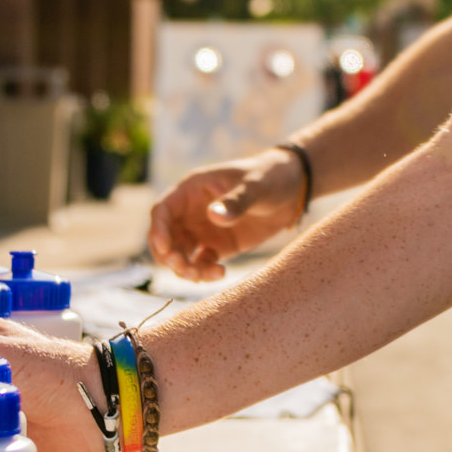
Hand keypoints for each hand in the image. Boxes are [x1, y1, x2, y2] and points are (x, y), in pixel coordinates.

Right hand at [145, 151, 306, 281]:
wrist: (292, 190)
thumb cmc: (270, 177)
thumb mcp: (255, 187)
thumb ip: (236, 202)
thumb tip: (213, 216)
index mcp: (192, 190)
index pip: (162, 211)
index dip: (158, 230)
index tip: (165, 249)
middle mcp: (190, 212)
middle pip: (165, 238)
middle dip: (169, 256)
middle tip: (185, 267)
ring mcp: (202, 231)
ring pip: (179, 255)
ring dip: (185, 269)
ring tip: (209, 274)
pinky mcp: (216, 247)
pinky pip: (200, 264)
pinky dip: (204, 273)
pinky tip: (221, 273)